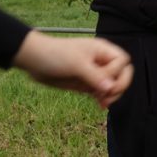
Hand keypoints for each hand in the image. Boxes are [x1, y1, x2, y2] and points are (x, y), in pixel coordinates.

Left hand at [12, 30, 132, 108]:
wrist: (34, 60)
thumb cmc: (56, 55)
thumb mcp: (76, 64)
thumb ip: (95, 75)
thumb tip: (111, 87)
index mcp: (102, 50)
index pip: (122, 62)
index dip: (117, 73)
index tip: (103, 80)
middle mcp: (101, 61)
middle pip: (122, 73)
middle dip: (119, 85)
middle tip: (108, 96)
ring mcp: (94, 73)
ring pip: (113, 84)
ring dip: (111, 95)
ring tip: (103, 102)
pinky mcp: (86, 83)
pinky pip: (101, 92)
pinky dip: (103, 98)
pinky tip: (100, 105)